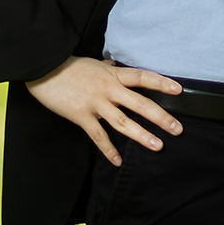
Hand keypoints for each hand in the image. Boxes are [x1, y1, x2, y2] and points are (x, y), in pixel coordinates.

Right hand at [25, 56, 182, 165]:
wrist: (43, 70)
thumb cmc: (68, 66)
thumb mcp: (93, 63)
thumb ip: (107, 68)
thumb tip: (115, 66)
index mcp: (113, 75)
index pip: (143, 77)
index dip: (162, 83)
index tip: (179, 91)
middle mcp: (109, 89)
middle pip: (140, 104)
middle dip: (161, 117)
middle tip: (177, 128)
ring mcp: (96, 104)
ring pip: (124, 122)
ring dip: (142, 135)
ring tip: (158, 145)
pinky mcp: (81, 116)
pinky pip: (98, 136)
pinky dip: (108, 150)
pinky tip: (117, 161)